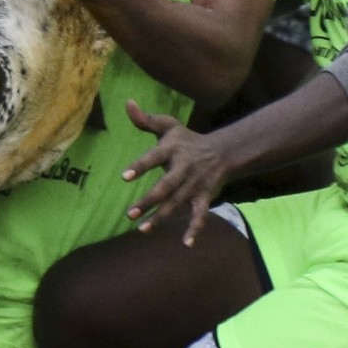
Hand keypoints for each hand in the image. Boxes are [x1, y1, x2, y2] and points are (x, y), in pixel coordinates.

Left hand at [121, 99, 230, 241]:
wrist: (224, 151)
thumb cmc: (187, 139)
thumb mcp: (169, 126)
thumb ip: (146, 120)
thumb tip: (127, 104)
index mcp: (173, 150)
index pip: (153, 157)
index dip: (140, 166)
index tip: (124, 176)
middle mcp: (184, 169)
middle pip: (165, 187)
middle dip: (148, 201)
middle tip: (129, 214)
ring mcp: (195, 185)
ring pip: (177, 204)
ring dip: (161, 218)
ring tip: (142, 229)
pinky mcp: (204, 197)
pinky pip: (200, 215)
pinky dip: (195, 229)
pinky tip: (185, 243)